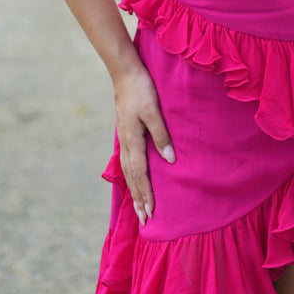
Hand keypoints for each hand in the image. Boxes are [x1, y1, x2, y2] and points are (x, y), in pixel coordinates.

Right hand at [113, 66, 174, 225]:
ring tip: (138, 207)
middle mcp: (126, 144)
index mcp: (133, 141)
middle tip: (144, 220)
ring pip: (128, 172)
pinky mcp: (125, 133)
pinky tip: (133, 180)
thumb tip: (170, 160)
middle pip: (132, 178)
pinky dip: (130, 177)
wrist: (125, 73)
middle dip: (139, 200)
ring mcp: (124, 139)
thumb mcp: (154, 111)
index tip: (151, 213)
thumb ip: (161, 136)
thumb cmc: (141, 90)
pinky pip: (127, 162)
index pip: (140, 174)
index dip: (146, 194)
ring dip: (134, 191)